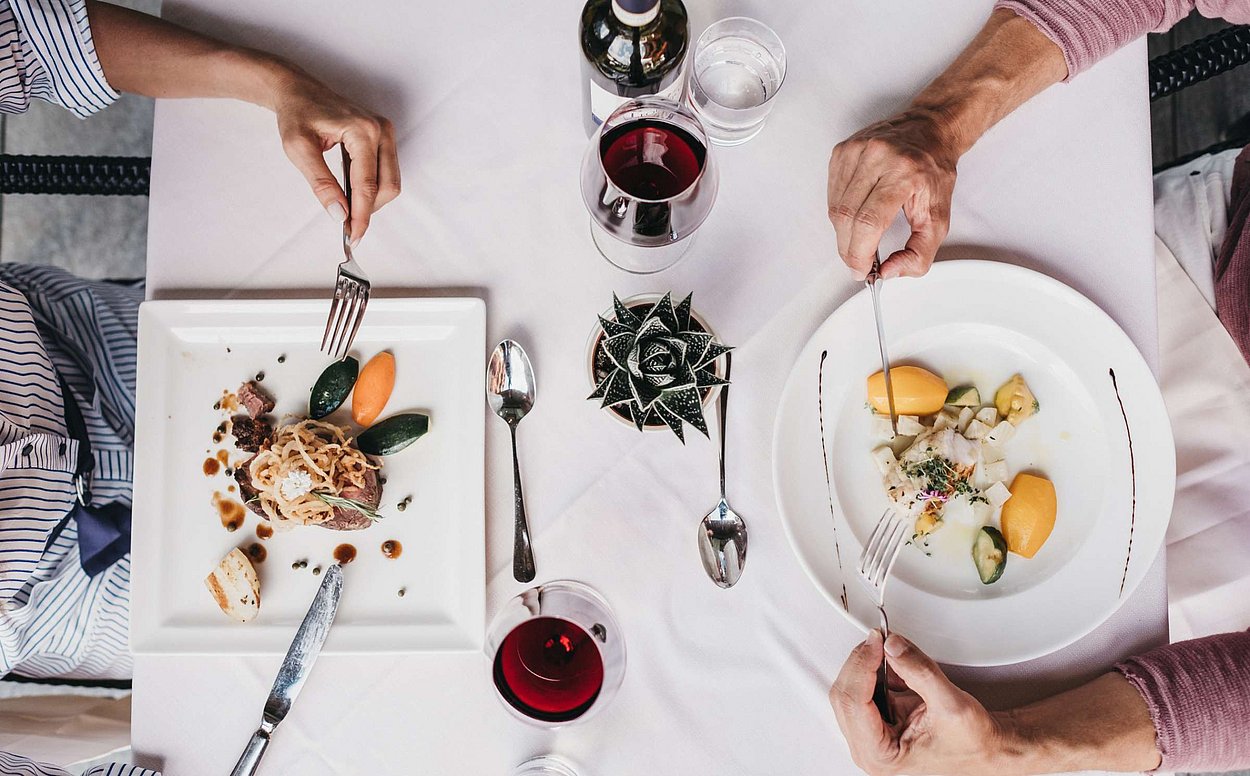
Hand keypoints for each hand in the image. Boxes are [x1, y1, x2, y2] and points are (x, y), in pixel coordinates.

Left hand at [272, 70, 400, 245]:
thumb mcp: (299, 149)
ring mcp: (385, 133)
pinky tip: (352, 196)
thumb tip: (340, 214)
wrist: (297, 90)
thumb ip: (321, 183)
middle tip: (348, 227)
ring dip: (372, 201)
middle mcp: (380, 131)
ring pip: (390, 182)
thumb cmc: (296, 113)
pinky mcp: (383, 138)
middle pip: (389, 186)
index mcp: (362, 131)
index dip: (362, 215)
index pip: (367, 184)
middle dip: (370, 210)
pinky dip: (371, 190)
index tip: (354, 237)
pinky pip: (386, 172)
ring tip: (348, 211)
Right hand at [827, 109, 957, 280]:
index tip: (862, 270)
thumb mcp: (939, 217)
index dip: (859, 253)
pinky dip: (840, 213)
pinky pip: (832, 194)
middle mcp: (877, 157)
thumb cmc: (934, 170)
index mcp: (904, 172)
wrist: (929, 130)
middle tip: (860, 262)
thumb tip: (888, 272)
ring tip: (861, 238)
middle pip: (846, 217)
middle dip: (849, 249)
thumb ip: (920, 253)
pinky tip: (856, 214)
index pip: (868, 221)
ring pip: (835, 208)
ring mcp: (855, 151)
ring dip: (844, 232)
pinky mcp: (842, 151)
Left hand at [830, 630, 1016, 775]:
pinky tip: (898, 670)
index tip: (877, 642)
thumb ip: (919, 671)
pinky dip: (879, 672)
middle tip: (883, 641)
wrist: (986, 750)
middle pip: (845, 695)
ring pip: (851, 689)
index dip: (863, 665)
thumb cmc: (972, 744)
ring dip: (871, 667)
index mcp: (880, 755)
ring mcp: (870, 735)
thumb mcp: (951, 704)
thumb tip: (892, 646)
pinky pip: (864, 689)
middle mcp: (869, 748)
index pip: (853, 702)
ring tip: (900, 661)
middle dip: (864, 663)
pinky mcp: (876, 722)